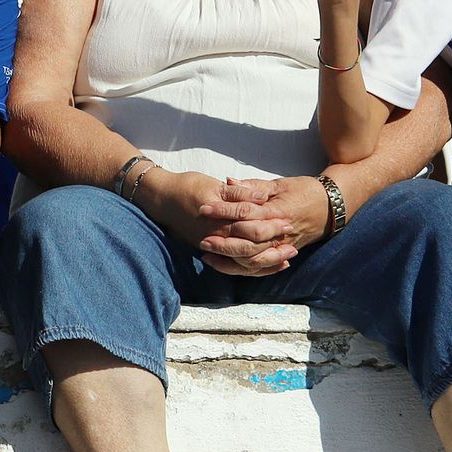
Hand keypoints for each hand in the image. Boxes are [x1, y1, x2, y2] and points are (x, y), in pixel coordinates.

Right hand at [141, 168, 295, 276]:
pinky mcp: (209, 248)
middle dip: (273, 245)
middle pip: (250, 247)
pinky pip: (233, 264)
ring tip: (285, 258)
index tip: (288, 220)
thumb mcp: (213, 185)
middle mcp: (216, 236)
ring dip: (266, 260)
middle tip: (291, 240)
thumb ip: (239, 193)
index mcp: (219, 219)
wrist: (160, 198)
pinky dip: (251, 265)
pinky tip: (266, 264)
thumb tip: (262, 196)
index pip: (251, 226)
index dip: (271, 224)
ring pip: (243, 261)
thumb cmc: (187, 187)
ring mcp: (212, 245)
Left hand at [198, 176, 328, 264]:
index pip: (247, 214)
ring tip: (207, 255)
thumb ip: (253, 186)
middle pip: (249, 243)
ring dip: (229, 260)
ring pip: (254, 261)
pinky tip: (223, 265)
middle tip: (203, 239)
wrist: (332, 205)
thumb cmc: (304, 190)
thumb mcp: (280, 184)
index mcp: (277, 211)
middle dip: (224, 243)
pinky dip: (242, 269)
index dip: (224, 211)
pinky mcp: (283, 253)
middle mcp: (280, 232)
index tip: (204, 209)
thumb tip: (228, 182)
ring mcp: (283, 246)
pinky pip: (262, 267)